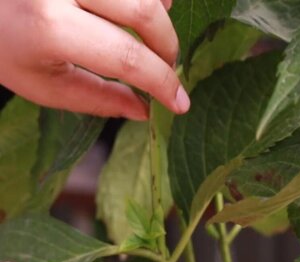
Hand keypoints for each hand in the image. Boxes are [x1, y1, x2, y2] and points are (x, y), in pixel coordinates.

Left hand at [0, 0, 189, 119]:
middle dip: (167, 46)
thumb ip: (97, 99)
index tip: (180, 103)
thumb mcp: (43, 84)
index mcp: (49, 26)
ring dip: (161, 15)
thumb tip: (145, 110)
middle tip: (167, 68)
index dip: (162, 83)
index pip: (127, 57)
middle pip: (144, 11)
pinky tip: (149, 8)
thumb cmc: (5, 45)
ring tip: (157, 39)